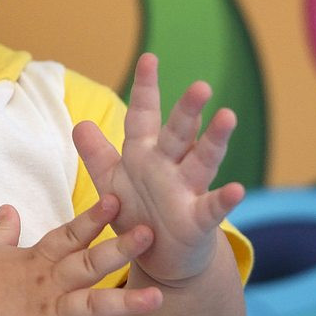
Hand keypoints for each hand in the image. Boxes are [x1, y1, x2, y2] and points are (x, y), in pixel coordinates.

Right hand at [0, 196, 161, 315]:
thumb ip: (4, 231)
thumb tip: (8, 208)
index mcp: (36, 260)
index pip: (69, 234)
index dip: (93, 217)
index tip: (118, 199)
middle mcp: (48, 285)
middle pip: (88, 263)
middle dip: (120, 248)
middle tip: (150, 233)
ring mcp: (48, 315)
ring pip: (91, 305)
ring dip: (124, 302)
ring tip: (157, 298)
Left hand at [74, 53, 244, 285]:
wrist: (158, 258)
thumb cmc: (136, 213)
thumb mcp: (111, 183)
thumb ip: (96, 154)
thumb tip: (79, 122)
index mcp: (144, 154)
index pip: (144, 115)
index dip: (146, 88)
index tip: (149, 58)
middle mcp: (168, 166)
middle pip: (178, 133)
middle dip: (187, 109)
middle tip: (200, 84)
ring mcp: (186, 191)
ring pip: (201, 160)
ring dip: (215, 140)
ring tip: (228, 116)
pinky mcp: (198, 221)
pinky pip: (211, 208)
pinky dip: (224, 199)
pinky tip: (236, 189)